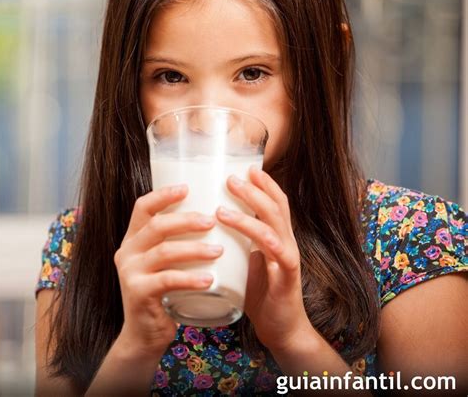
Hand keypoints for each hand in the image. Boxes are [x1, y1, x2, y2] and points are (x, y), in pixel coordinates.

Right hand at [114, 185, 222, 354]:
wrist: (146, 334)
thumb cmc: (164, 292)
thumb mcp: (164, 262)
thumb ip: (178, 241)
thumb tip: (216, 216)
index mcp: (134, 238)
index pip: (142, 207)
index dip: (163, 195)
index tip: (187, 188)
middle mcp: (127, 251)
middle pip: (156, 225)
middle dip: (187, 220)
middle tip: (212, 220)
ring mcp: (130, 273)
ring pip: (164, 251)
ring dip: (195, 248)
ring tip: (218, 250)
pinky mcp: (138, 293)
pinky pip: (168, 280)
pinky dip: (191, 278)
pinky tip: (210, 279)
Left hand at [215, 166, 311, 351]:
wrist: (282, 330)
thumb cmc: (261, 296)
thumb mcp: (247, 264)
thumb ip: (238, 246)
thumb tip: (210, 228)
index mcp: (278, 238)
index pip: (277, 203)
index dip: (265, 184)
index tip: (247, 167)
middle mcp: (287, 242)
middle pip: (276, 205)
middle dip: (255, 187)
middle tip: (230, 176)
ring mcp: (289, 256)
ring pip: (274, 221)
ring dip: (250, 205)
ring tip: (225, 196)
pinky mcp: (287, 274)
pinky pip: (273, 247)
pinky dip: (253, 230)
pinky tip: (231, 222)